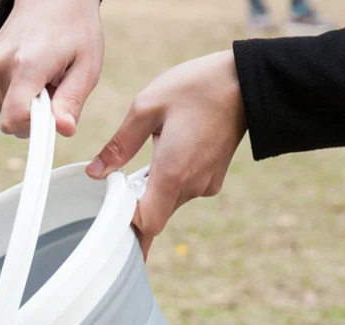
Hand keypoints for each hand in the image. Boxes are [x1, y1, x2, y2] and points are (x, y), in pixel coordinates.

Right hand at [0, 0, 103, 137]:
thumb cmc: (74, 29)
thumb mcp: (86, 66)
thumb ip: (72, 101)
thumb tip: (65, 130)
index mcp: (25, 65)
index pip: (13, 121)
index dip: (33, 130)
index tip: (51, 121)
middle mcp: (0, 65)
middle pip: (11, 121)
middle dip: (35, 115)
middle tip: (53, 88)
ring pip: (5, 113)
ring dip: (26, 105)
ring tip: (43, 77)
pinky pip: (0, 101)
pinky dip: (17, 95)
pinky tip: (30, 74)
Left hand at [86, 50, 246, 256]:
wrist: (250, 80)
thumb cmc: (196, 87)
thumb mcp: (147, 107)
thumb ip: (119, 145)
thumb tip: (94, 173)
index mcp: (173, 173)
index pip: (147, 224)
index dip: (127, 220)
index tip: (114, 202)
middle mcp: (192, 186)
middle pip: (155, 218)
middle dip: (136, 207)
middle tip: (122, 185)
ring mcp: (205, 185)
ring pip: (168, 206)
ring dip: (152, 193)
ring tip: (149, 161)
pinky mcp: (213, 179)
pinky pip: (184, 193)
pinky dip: (170, 184)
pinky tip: (168, 156)